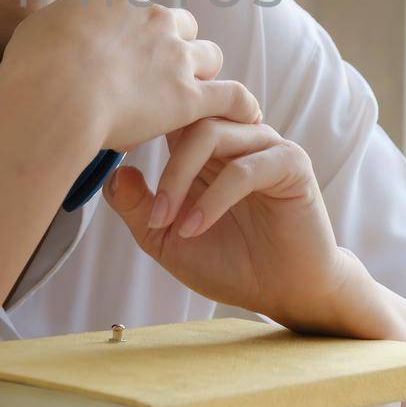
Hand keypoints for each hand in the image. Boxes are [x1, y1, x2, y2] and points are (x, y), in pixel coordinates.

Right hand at [0, 0, 260, 163]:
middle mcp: (155, 18)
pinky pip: (232, 96)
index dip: (135, 20)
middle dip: (175, 43)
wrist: (56, 96)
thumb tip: (53, 26)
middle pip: (183, 23)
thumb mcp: (38, 26)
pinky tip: (246, 114)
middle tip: (157, 70)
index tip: (125, 35)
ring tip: (190, 92)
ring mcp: (176, 57)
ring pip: (208, 55)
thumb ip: (58, 22)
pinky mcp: (190, 96)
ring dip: (201, 70)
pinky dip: (241, 106)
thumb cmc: (37, 64)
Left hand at [101, 117, 391, 337]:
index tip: (126, 172)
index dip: (145, 133)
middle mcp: (236, 136)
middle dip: (165, 170)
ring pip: (213, 135)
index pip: (173, 114)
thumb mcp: (166, 239)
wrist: (282, 292)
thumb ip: (138, 207)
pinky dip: (214, 198)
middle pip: (189, 120)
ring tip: (172, 226)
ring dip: (182, 180)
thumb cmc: (229, 262)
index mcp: (207, 146)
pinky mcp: (290, 164)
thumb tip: (114, 173)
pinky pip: (245, 168)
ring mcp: (265, 145)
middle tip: (154, 217)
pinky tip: (196, 227)